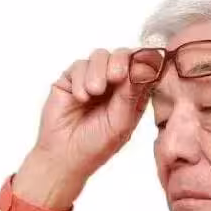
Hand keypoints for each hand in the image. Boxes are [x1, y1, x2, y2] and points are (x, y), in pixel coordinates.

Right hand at [14, 48, 149, 208]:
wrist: (63, 155)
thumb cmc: (95, 145)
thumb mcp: (121, 122)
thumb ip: (131, 94)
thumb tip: (144, 65)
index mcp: (133, 94)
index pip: (144, 68)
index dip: (146, 61)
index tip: (146, 63)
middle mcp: (114, 84)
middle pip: (123, 55)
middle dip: (121, 60)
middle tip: (117, 76)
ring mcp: (93, 79)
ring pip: (101, 55)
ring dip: (99, 71)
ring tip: (94, 92)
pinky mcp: (72, 79)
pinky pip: (80, 65)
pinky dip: (81, 79)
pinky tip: (80, 98)